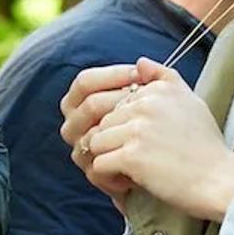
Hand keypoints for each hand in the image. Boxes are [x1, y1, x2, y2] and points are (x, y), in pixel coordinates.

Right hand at [60, 62, 148, 202]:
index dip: (111, 76)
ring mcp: (81, 149)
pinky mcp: (93, 172)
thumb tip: (143, 62)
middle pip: (90, 105)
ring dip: (123, 128)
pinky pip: (102, 162)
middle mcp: (73, 125)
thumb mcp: (148, 98)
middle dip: (121, 100)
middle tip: (147, 100)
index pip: (85, 82)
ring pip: (95, 134)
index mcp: (77, 102)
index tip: (139, 74)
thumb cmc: (148, 126)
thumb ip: (147, 78)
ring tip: (147, 124)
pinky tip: (144, 148)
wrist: (160, 164)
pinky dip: (124, 156)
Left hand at [75, 60, 233, 219]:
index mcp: (157, 89)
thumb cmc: (206, 146)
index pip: (118, 104)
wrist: (219, 181)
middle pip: (104, 122)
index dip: (127, 128)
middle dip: (114, 144)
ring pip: (96, 142)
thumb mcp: (191, 102)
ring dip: (108, 160)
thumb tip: (139, 62)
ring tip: (130, 172)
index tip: (146, 144)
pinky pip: (99, 165)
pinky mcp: (132, 156)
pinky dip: (108, 178)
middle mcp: (145, 104)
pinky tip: (129, 183)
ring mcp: (137, 130)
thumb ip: (165, 78)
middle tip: (136, 161)